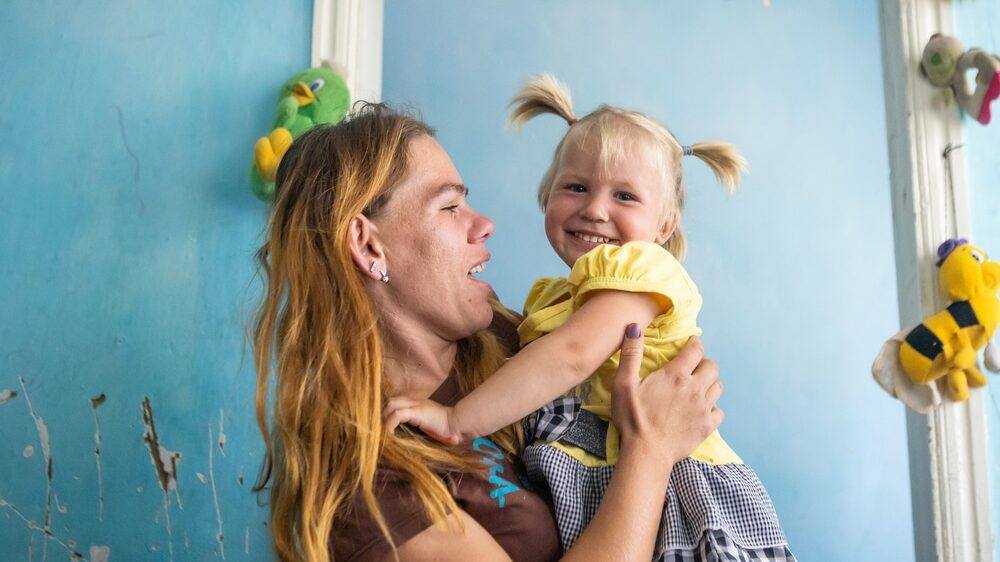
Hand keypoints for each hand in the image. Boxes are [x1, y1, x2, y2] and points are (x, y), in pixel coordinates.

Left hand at [384, 398, 461, 444]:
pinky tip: (390, 436)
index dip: (388, 415)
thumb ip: (416, 427)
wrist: (458, 425)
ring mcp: (416, 405)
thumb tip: (401, 440)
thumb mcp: (427, 427)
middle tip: (382, 431)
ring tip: (385, 434)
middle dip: (384, 416)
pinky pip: (397, 415)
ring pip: (391, 406)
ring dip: (385, 420)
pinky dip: (390, 425)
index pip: (396, 403)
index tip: (386, 429)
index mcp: (417, 404)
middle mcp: (415, 401)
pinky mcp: (417, 411)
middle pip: (391, 402)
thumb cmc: (446, 430)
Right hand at [611, 328, 722, 464]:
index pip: (695, 350)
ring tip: (697, 388)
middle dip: (704, 363)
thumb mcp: (623, 384)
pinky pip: (719, 412)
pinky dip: (712, 409)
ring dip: (709, 384)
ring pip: (718, 387)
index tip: (691, 345)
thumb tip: (634, 326)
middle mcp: (695, 389)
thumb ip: (631, 354)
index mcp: (676, 375)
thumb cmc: (632, 418)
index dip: (694, 344)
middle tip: (692, 369)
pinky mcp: (707, 427)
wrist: (646, 453)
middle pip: (712, 367)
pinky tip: (701, 411)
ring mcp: (703, 408)